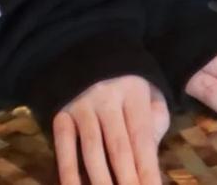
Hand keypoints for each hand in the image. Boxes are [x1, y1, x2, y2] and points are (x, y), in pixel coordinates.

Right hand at [51, 74, 170, 184]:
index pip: (142, 139)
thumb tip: (150, 156)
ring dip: (102, 182)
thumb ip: (155, 120)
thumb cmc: (125, 78)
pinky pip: (64, 146)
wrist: (84, 45)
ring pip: (92, 151)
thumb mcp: (148, 89)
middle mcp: (107, 97)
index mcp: (133, 92)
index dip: (148, 171)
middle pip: (119, 149)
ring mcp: (82, 105)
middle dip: (128, 182)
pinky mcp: (61, 111)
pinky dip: (68, 172)